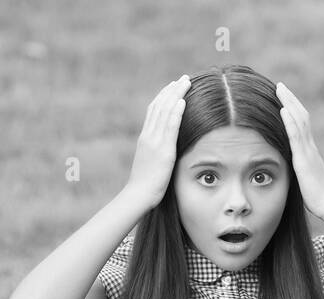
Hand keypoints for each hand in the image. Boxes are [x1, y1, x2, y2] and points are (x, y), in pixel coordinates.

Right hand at [123, 75, 189, 209]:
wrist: (138, 195)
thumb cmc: (144, 185)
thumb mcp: (150, 163)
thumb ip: (156, 153)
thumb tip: (164, 151)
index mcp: (145, 138)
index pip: (154, 111)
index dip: (164, 96)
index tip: (173, 86)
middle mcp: (148, 136)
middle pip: (159, 106)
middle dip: (172, 90)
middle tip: (184, 78)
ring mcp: (154, 142)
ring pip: (165, 112)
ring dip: (176, 95)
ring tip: (186, 83)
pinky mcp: (163, 151)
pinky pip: (170, 127)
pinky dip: (176, 112)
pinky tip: (183, 101)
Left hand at [276, 82, 323, 218]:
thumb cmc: (317, 196)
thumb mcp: (305, 178)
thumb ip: (299, 169)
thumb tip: (292, 168)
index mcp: (309, 150)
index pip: (301, 124)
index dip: (293, 109)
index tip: (283, 98)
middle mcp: (310, 146)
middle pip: (301, 116)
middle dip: (290, 100)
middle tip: (280, 85)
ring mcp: (308, 150)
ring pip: (299, 121)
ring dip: (289, 103)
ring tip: (279, 89)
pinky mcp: (304, 158)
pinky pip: (296, 136)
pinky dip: (289, 122)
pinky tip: (282, 110)